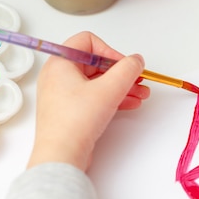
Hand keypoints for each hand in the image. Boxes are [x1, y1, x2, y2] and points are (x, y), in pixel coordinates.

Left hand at [27, 31, 150, 171]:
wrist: (61, 156)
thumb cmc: (75, 122)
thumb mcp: (109, 89)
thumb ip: (128, 69)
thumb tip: (136, 60)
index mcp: (60, 63)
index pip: (88, 42)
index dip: (111, 51)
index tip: (125, 66)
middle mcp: (58, 76)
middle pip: (96, 64)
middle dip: (121, 72)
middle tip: (138, 80)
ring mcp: (63, 95)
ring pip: (98, 82)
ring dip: (121, 86)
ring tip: (140, 94)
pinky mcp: (70, 111)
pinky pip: (94, 97)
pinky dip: (112, 98)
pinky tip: (130, 104)